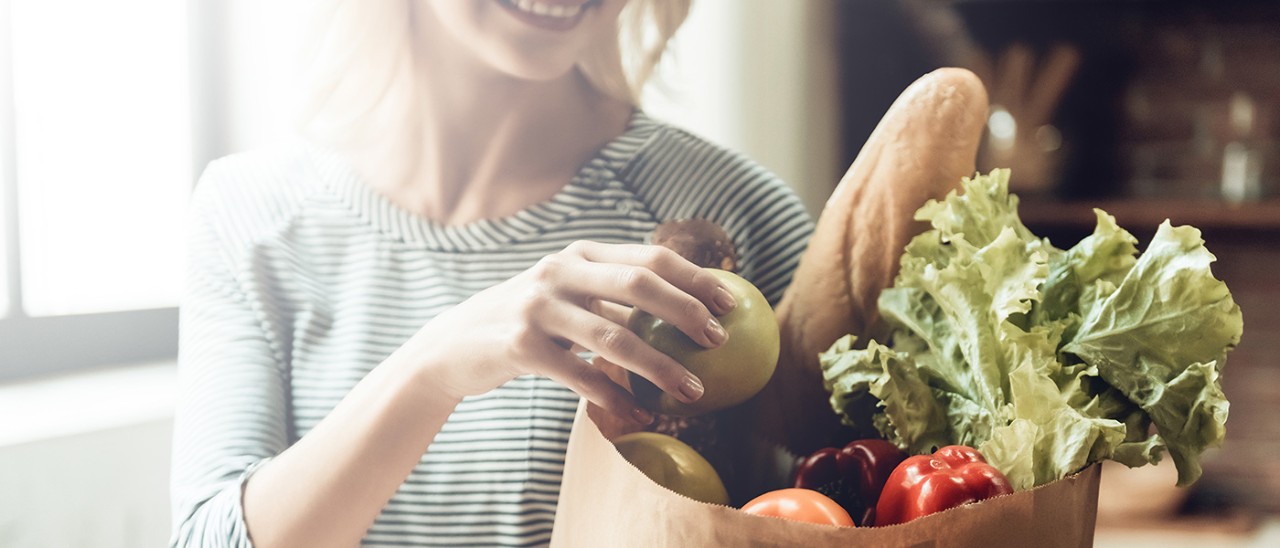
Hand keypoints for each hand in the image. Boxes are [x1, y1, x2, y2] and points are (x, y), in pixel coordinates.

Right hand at [395, 241, 737, 424]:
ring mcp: (537, 307)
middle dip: (686, 313)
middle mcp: (558, 272)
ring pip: (614, 337)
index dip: (695, 278)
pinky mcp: (520, 347)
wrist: (453, 346)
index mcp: (580, 253)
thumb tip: (686, 310)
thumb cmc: (528, 322)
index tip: (732, 303)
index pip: (649, 257)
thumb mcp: (567, 294)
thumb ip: (612, 295)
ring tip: (692, 393)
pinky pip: (580, 376)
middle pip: (637, 286)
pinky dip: (614, 397)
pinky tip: (639, 414)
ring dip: (660, 367)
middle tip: (718, 342)